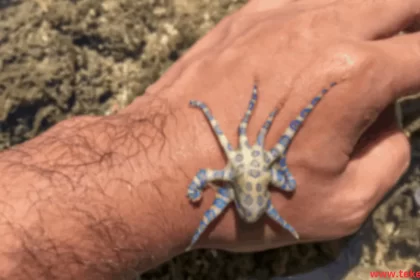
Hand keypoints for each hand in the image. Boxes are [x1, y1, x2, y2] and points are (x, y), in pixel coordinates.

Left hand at [127, 0, 416, 251]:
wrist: (160, 169)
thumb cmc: (247, 195)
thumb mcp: (341, 206)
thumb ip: (389, 158)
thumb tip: (388, 122)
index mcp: (354, 75)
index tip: (418, 88)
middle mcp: (321, 30)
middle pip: (398, 3)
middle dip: (414, 27)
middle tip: (408, 54)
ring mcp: (278, 16)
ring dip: (371, 16)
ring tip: (366, 46)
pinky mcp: (244, 19)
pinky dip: (324, 12)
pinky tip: (318, 36)